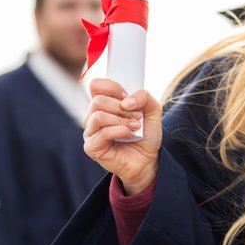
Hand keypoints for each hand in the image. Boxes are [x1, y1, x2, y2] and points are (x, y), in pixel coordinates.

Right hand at [83, 79, 162, 193]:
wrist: (149, 159)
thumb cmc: (146, 134)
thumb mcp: (153, 110)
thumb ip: (144, 96)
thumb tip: (126, 101)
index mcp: (104, 104)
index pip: (96, 85)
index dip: (112, 87)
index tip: (127, 95)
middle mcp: (93, 116)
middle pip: (98, 100)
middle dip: (121, 107)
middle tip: (136, 116)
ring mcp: (91, 132)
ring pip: (98, 116)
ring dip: (121, 120)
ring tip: (136, 126)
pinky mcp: (91, 147)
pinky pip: (102, 134)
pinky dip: (120, 131)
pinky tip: (131, 135)